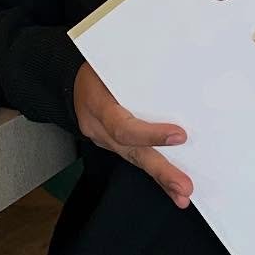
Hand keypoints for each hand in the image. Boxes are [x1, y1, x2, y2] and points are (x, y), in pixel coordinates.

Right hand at [74, 63, 192, 208]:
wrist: (71, 82)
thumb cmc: (96, 68)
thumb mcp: (110, 60)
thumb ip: (136, 69)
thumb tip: (175, 66)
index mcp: (97, 102)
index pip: (123, 125)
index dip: (151, 134)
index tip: (179, 136)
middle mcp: (98, 127)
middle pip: (132, 152)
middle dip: (161, 171)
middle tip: (183, 186)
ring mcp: (104, 140)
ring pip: (135, 160)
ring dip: (161, 179)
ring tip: (182, 194)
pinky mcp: (113, 145)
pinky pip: (135, 159)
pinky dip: (155, 174)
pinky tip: (172, 188)